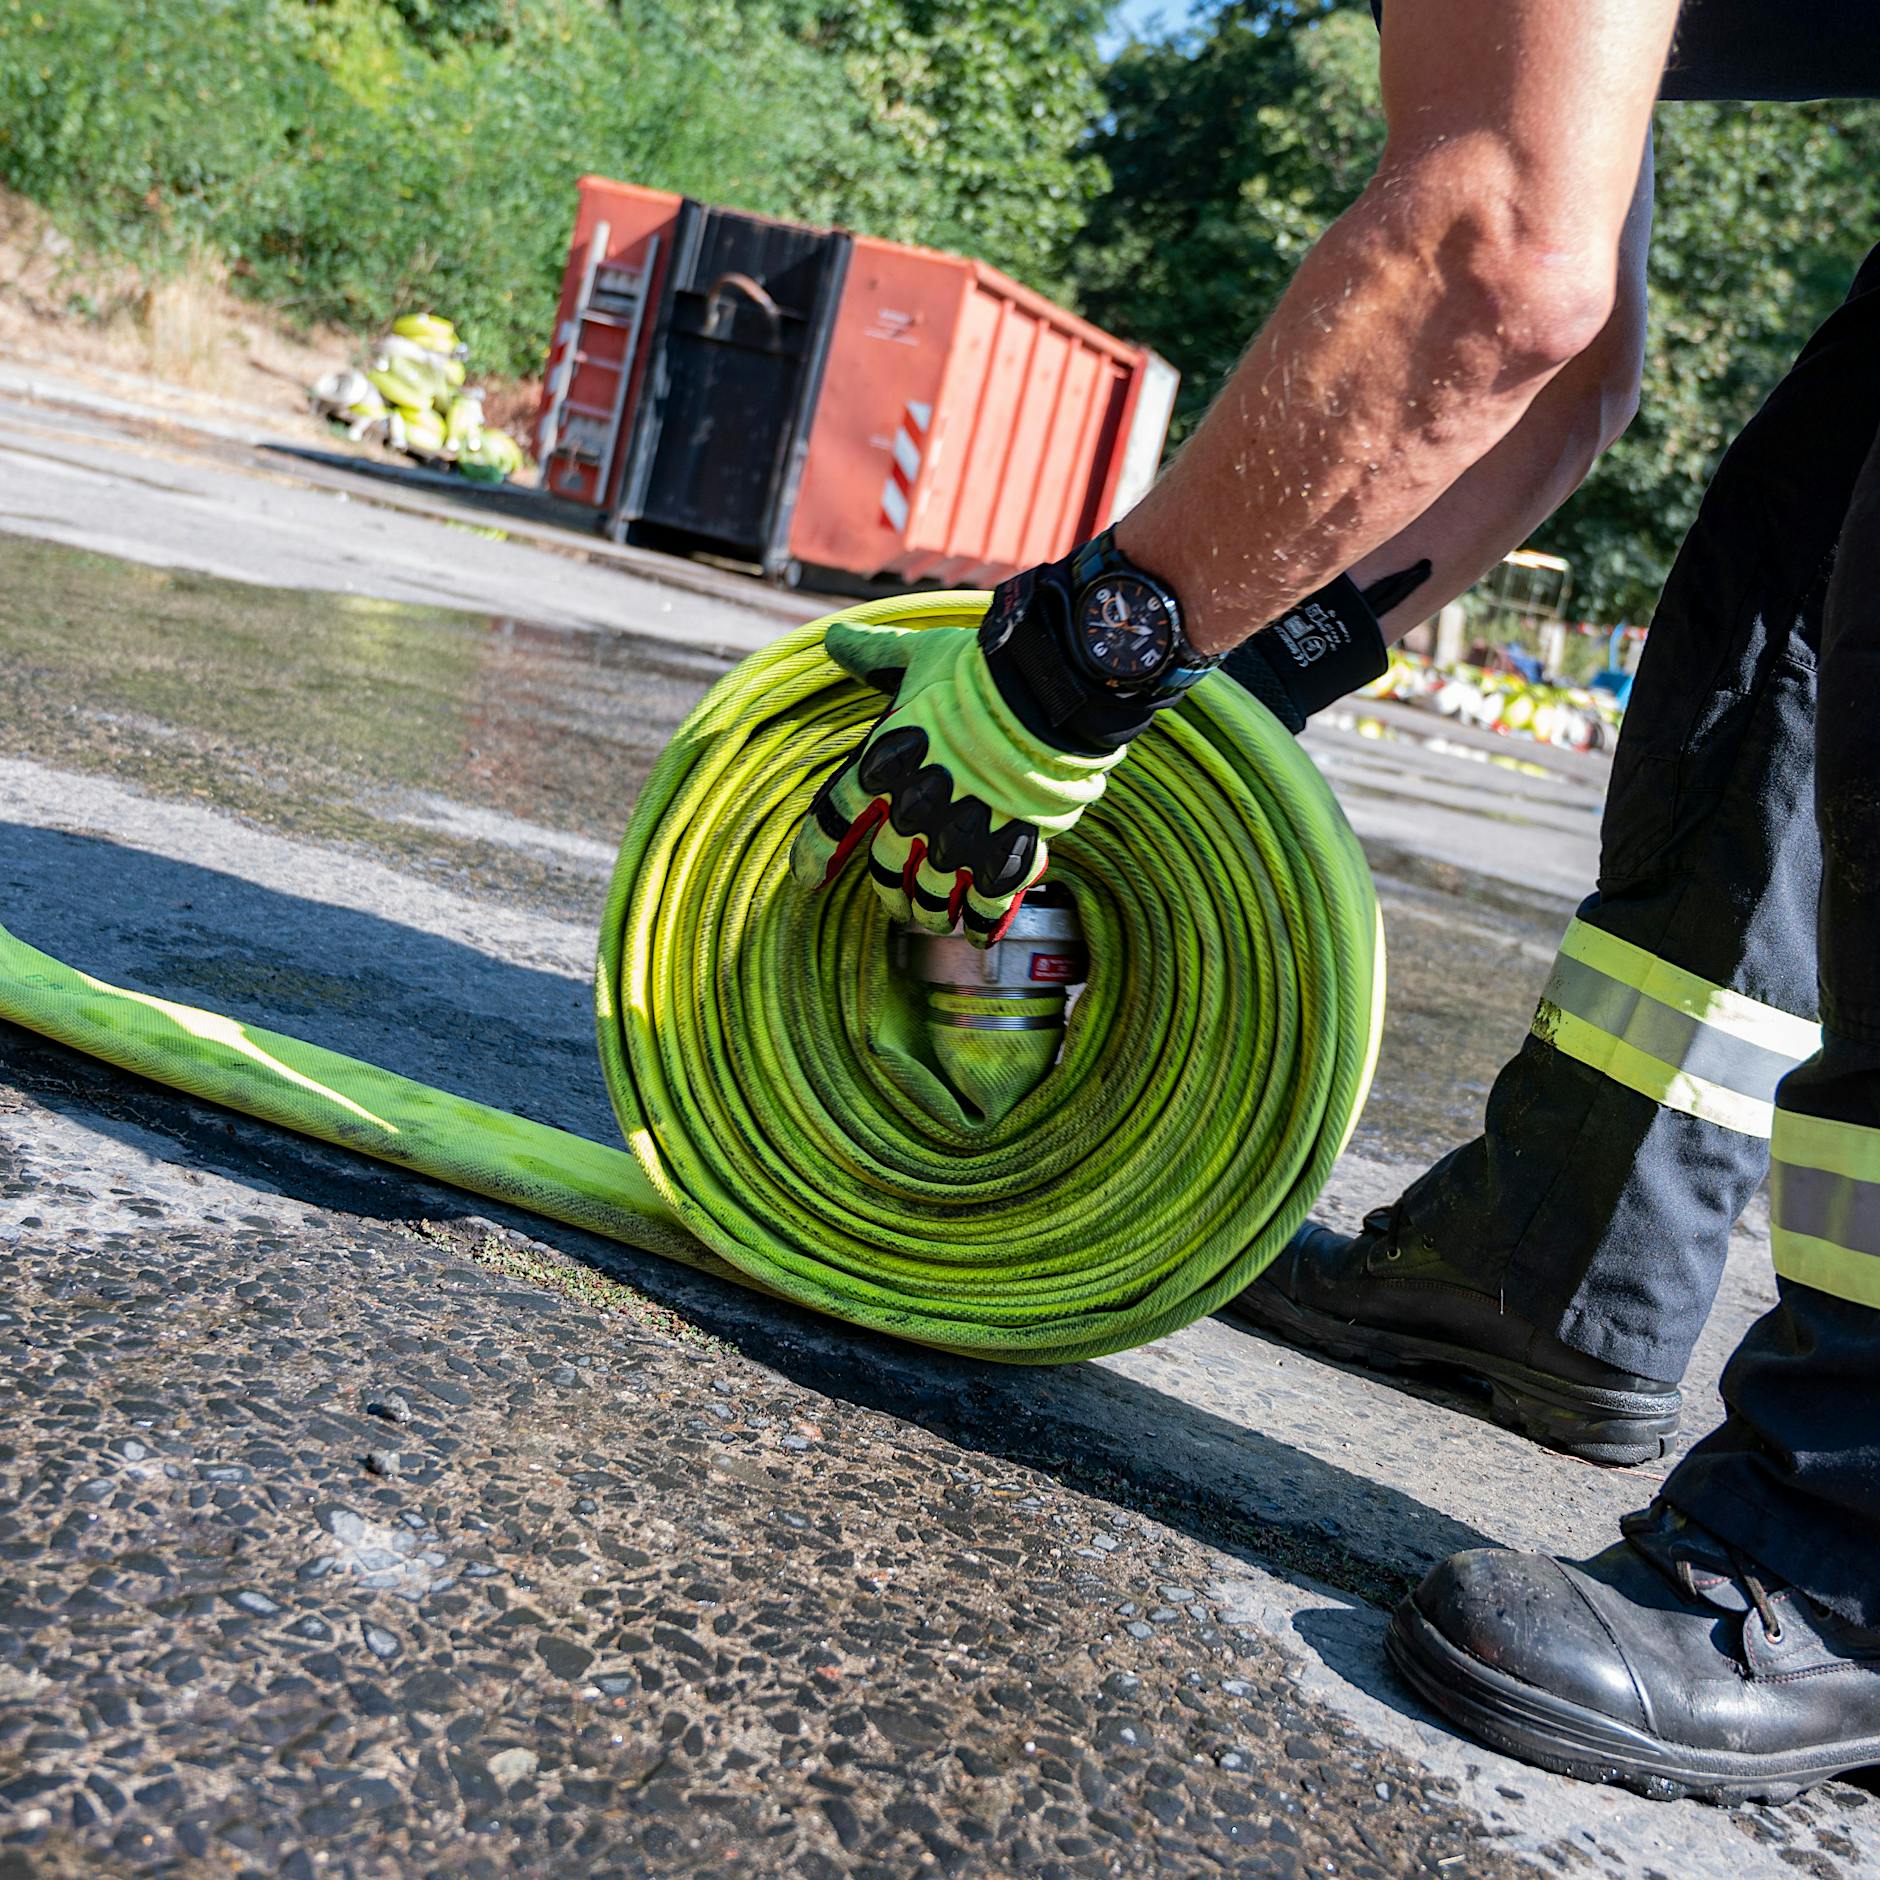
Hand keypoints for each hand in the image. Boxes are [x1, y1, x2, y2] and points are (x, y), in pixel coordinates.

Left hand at [788, 615, 1121, 943]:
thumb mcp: (917, 655)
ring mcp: (960, 833)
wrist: (1047, 689)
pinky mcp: (1007, 849)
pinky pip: (987, 902)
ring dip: (929, 912)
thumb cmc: (979, 668)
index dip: (814, 854)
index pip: (832, 819)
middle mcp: (913, 807)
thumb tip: (833, 638)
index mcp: (881, 762)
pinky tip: (976, 934)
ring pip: (932, 894)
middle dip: (889, 890)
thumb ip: (873, 657)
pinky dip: (979, 923)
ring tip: (933, 920)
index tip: (808, 879)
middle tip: (896, 900)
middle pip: (886, 868)